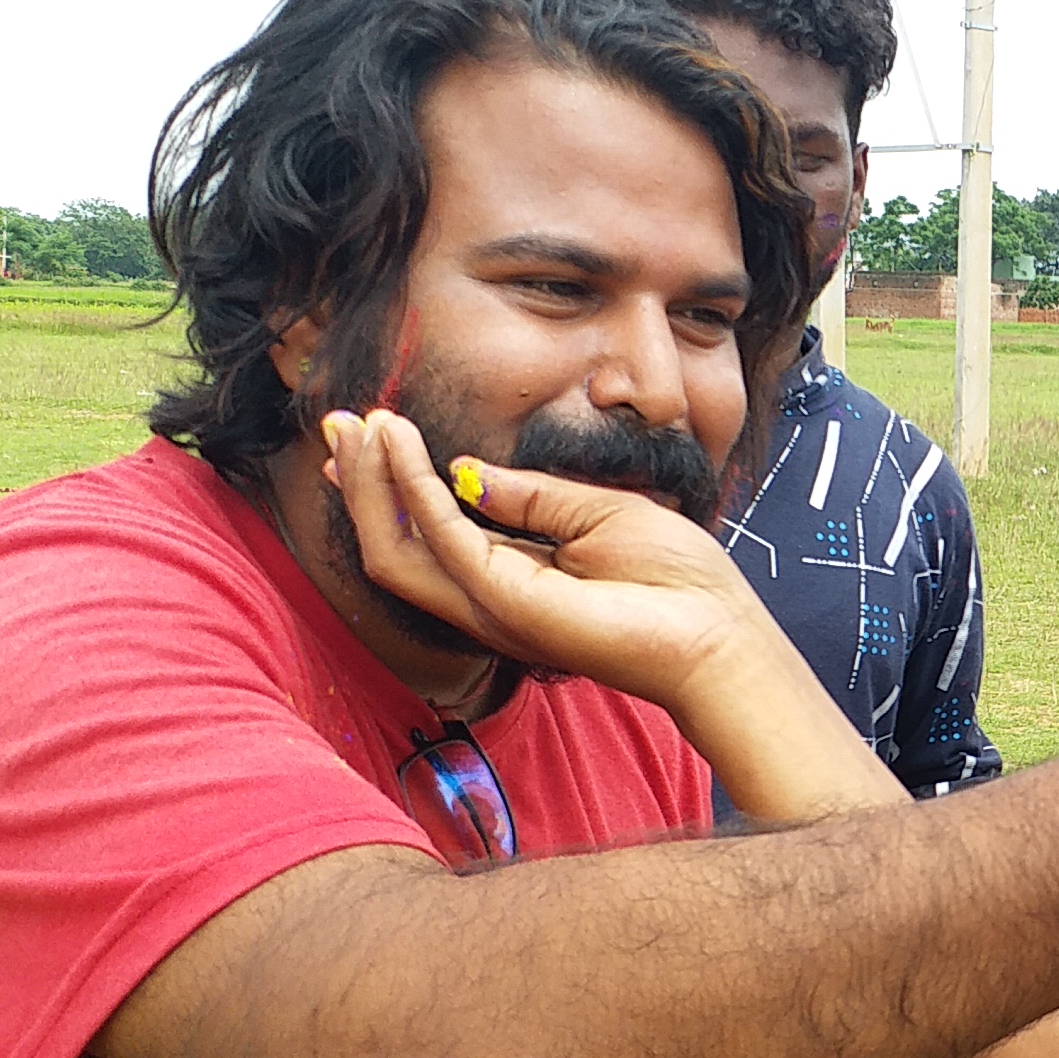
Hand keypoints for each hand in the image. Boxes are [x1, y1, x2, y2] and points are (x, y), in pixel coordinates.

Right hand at [326, 409, 897, 818]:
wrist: (719, 634)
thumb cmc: (675, 581)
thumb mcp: (596, 513)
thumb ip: (528, 497)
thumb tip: (465, 472)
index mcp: (511, 580)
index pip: (428, 535)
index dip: (391, 487)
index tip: (370, 433)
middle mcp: (489, 601)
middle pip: (396, 546)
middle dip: (363, 483)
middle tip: (339, 423)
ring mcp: (493, 608)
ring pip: (397, 551)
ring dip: (374, 484)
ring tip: (361, 426)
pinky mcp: (508, 603)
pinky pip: (443, 539)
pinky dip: (415, 489)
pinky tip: (402, 446)